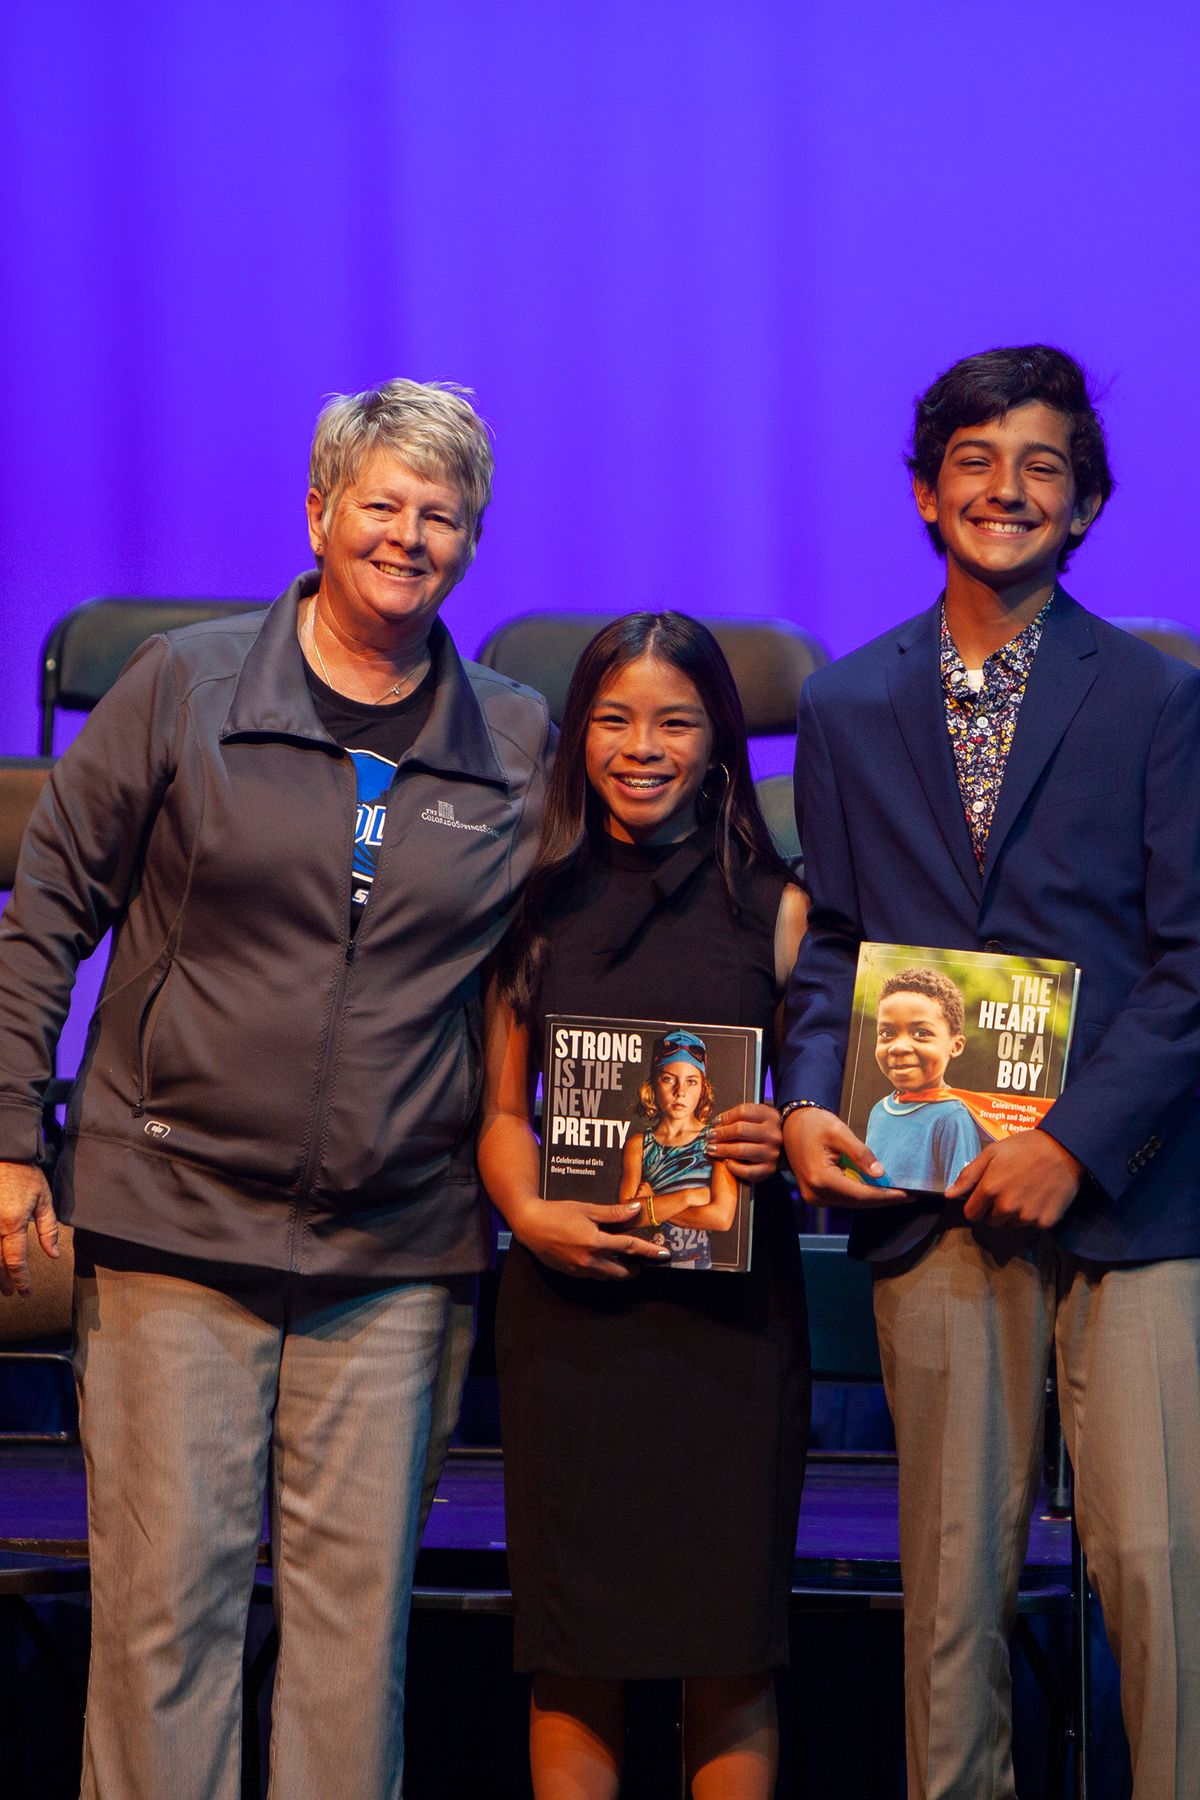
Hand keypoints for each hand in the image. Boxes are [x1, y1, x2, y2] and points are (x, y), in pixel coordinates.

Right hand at [0, 1161, 59, 1297]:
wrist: (3, 1154)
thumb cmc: (23, 1174)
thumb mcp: (43, 1199)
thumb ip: (48, 1229)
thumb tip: (53, 1254)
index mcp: (12, 1224)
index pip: (16, 1260)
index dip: (21, 1279)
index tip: (25, 1291)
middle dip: (4, 1280)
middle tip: (10, 1292)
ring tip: (0, 1284)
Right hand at [509, 1197, 668, 1279]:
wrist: (530, 1224)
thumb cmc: (558, 1212)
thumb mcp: (587, 1209)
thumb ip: (612, 1213)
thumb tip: (635, 1209)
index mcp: (596, 1242)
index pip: (629, 1248)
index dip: (649, 1252)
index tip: (664, 1255)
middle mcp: (589, 1260)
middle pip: (622, 1272)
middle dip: (634, 1268)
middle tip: (640, 1260)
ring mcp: (579, 1269)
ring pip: (607, 1277)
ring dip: (618, 1270)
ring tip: (622, 1259)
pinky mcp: (570, 1273)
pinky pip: (593, 1276)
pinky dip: (602, 1270)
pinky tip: (601, 1259)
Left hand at [707, 1102, 781, 1182]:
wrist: (787, 1147)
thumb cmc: (764, 1131)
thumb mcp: (758, 1116)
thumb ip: (740, 1116)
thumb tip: (717, 1124)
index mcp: (770, 1116)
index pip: (743, 1111)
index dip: (725, 1116)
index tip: (715, 1123)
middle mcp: (773, 1134)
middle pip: (740, 1129)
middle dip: (721, 1134)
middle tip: (710, 1137)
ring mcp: (772, 1152)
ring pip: (741, 1150)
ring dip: (723, 1149)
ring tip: (713, 1149)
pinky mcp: (769, 1169)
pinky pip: (747, 1170)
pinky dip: (733, 1167)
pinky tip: (727, 1162)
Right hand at [782, 1108, 906, 1208]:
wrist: (790, 1123)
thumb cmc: (813, 1124)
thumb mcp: (839, 1132)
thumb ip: (861, 1154)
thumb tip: (880, 1174)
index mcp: (821, 1178)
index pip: (862, 1194)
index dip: (886, 1196)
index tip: (908, 1196)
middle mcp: (816, 1193)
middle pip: (858, 1202)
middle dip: (883, 1198)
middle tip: (908, 1196)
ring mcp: (814, 1196)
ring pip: (852, 1202)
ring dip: (872, 1197)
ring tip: (895, 1191)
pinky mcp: (816, 1194)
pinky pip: (843, 1197)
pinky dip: (860, 1193)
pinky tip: (875, 1187)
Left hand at [948, 1130, 1082, 1229]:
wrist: (1064, 1148)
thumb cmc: (1025, 1147)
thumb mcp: (992, 1152)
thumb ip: (968, 1175)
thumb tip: (949, 1194)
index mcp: (990, 1189)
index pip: (971, 1214)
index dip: (976, 1205)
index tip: (985, 1197)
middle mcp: (1007, 1207)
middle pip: (992, 1221)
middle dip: (996, 1209)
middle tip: (1010, 1189)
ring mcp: (1027, 1216)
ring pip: (1013, 1224)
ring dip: (1015, 1213)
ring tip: (1026, 1191)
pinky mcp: (1046, 1222)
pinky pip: (1033, 1225)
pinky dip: (1035, 1215)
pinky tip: (1040, 1197)